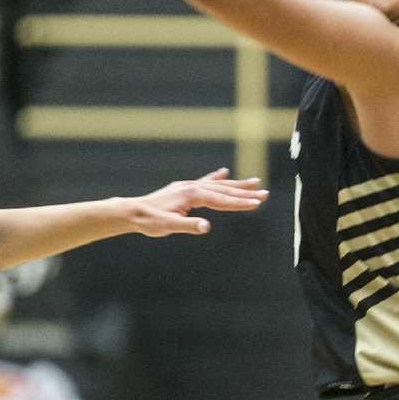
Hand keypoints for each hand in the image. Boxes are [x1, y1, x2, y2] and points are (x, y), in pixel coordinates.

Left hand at [127, 168, 267, 236]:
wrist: (133, 211)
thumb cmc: (150, 221)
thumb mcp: (168, 227)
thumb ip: (188, 226)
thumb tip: (206, 227)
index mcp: (192, 195)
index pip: (222, 199)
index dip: (240, 202)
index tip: (257, 204)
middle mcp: (193, 186)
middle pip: (224, 190)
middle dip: (245, 192)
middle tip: (265, 194)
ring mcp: (189, 186)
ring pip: (218, 185)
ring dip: (237, 184)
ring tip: (254, 182)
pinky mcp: (185, 188)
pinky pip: (206, 181)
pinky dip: (217, 177)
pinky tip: (224, 172)